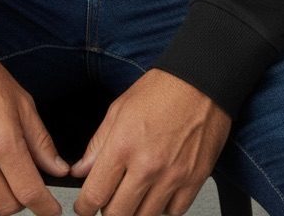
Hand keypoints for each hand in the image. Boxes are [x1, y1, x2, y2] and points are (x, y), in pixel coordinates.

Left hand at [69, 69, 232, 215]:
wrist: (202, 81)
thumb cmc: (162, 89)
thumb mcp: (119, 109)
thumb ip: (97, 144)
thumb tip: (81, 170)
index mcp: (124, 144)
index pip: (95, 194)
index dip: (85, 207)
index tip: (85, 207)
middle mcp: (148, 164)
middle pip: (118, 214)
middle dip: (108, 211)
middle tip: (110, 200)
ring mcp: (173, 175)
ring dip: (136, 210)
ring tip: (135, 192)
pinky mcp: (194, 180)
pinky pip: (174, 212)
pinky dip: (164, 207)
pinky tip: (159, 191)